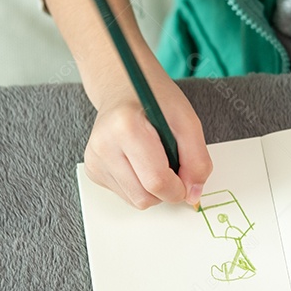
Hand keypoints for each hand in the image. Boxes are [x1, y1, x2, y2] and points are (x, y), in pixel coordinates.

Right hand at [83, 71, 212, 209]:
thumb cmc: (155, 101)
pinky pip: (126, 195)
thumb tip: (193, 194)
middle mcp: (104, 146)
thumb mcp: (187, 121)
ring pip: (136, 201)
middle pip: (145, 197)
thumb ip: (197, 160)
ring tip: (154, 160)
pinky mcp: (93, 170)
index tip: (187, 178)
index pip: (156, 181)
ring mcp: (94, 160)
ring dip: (153, 189)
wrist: (124, 90)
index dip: (179, 188)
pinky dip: (140, 185)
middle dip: (166, 190)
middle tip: (172, 164)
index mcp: (126, 128)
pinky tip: (139, 161)